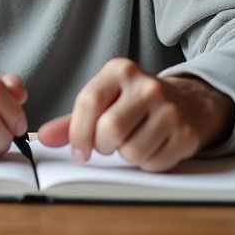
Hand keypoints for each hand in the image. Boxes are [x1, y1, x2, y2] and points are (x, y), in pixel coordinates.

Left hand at [35, 58, 234, 172]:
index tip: (79, 150)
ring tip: (131, 141)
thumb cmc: (137, 102)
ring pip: (132, 151)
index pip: (89, 101)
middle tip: (107, 144)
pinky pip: (153, 163)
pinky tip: (151, 146)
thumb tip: (44, 137)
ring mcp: (170, 110)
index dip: (78, 133)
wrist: (189, 102)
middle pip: (110, 130)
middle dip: (103, 146)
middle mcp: (147, 86)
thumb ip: (72, 120)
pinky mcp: (186, 134)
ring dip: (125, 156)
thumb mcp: (105, 99)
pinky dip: (146, 163)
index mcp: (121, 71)